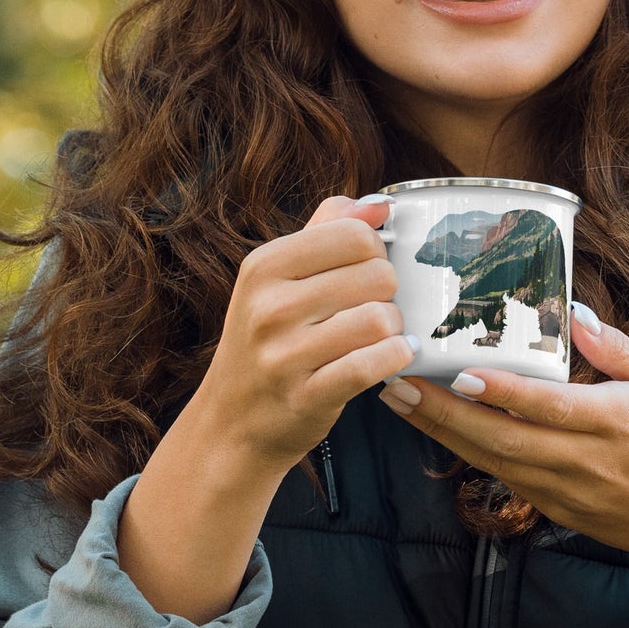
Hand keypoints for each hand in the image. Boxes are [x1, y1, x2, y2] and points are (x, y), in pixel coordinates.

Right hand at [195, 194, 417, 480]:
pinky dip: (395, 358)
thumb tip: (379, 203)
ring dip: (394, 328)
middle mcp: (269, 307)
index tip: (366, 271)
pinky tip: (394, 356)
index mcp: (264, 266)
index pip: (354, 234)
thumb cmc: (267, 342)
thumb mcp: (278, 279)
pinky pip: (373, 364)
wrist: (233, 423)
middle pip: (376, 274)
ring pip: (380, 318)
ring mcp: (284, 355)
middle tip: (373, 307)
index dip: (375, 251)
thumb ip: (327, 231)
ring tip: (382, 335)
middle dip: (388, 292)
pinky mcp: (307, 396)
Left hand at [377, 304, 628, 564]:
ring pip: (492, 460)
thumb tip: (574, 313)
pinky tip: (436, 426)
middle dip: (444, 412)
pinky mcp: (554, 509)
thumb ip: (619, 349)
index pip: (549, 407)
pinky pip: (503, 476)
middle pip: (503, 438)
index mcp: (617, 422)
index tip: (459, 372)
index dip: (502, 391)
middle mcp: (585, 461)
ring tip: (399, 399)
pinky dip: (466, 451)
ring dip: (442, 431)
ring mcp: (565, 491)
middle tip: (397, 382)